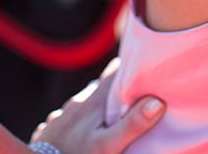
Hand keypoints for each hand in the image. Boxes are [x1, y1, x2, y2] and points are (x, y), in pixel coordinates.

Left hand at [31, 59, 164, 153]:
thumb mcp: (108, 146)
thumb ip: (132, 125)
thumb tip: (157, 101)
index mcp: (93, 102)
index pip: (113, 73)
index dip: (128, 66)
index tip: (143, 62)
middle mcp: (76, 103)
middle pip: (99, 89)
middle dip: (114, 90)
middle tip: (131, 94)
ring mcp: (61, 117)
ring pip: (82, 105)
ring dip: (94, 108)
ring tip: (107, 118)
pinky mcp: (50, 131)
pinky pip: (67, 121)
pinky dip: (77, 124)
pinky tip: (80, 135)